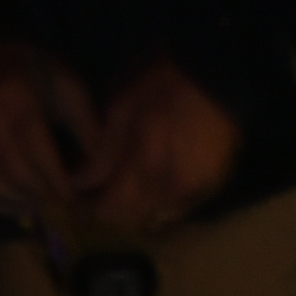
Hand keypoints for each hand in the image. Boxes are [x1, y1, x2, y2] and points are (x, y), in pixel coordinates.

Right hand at [0, 43, 102, 223]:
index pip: (38, 154)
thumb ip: (88, 130)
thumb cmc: (37, 73)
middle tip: (62, 209)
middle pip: (14, 173)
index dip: (57, 183)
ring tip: (41, 206)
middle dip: (42, 197)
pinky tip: (16, 204)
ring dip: (18, 204)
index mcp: (17, 98)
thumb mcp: (69, 90)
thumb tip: (94, 178)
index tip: (75, 201)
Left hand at [69, 61, 239, 232]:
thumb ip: (102, 152)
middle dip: (110, 210)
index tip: (77, 198)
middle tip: (95, 191)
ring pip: (154, 217)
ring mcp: (195, 191)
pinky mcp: (210, 188)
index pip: (110, 212)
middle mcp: (171, 187)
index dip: (89, 210)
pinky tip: (151, 181)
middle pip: (132, 220)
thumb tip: (79, 183)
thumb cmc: (164, 82)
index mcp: (147, 164)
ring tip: (122, 185)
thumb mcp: (123, 107)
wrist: (219, 76)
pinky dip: (158, 202)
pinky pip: (176, 209)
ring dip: (135, 208)